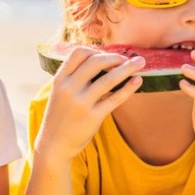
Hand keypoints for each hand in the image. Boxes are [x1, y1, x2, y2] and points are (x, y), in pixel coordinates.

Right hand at [33, 47, 144, 162]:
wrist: (53, 144)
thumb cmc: (61, 116)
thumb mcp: (60, 93)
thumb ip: (75, 78)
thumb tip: (102, 62)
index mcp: (60, 79)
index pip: (78, 53)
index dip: (96, 50)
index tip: (108, 56)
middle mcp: (69, 88)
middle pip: (96, 61)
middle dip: (115, 57)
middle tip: (128, 59)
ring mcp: (81, 103)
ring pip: (109, 78)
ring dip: (128, 68)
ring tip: (140, 62)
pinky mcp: (93, 117)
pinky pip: (115, 98)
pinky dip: (129, 88)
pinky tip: (138, 81)